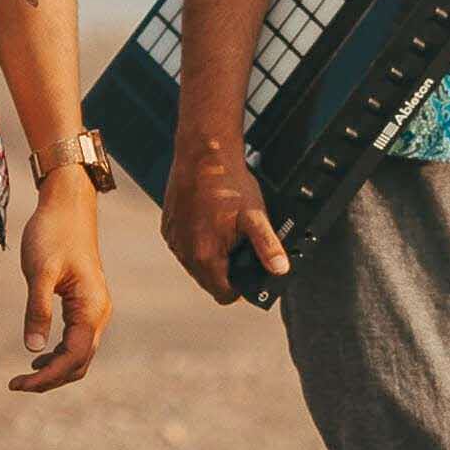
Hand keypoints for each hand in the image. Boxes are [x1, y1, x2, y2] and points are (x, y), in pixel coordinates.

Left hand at [12, 164, 107, 389]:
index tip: (17, 384)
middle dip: (50, 380)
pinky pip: (77, 340)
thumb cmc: (53, 233)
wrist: (68, 206)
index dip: (46, 377)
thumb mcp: (40, 271)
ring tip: (24, 377)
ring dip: (55, 370)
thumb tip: (33, 348)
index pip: (73, 357)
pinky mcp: (86, 303)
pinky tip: (39, 355)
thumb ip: (38, 309)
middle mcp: (99, 313)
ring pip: (80, 354)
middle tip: (16, 385)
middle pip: (79, 363)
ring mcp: (94, 309)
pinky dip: (59, 354)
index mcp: (91, 308)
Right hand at [161, 125, 286, 303]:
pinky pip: (184, 246)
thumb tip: (281, 270)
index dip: (241, 286)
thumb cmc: (229, 184)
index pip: (224, 294)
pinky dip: (197, 241)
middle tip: (241, 245)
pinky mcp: (168, 227)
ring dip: (211, 256)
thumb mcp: (256, 217)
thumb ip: (268, 247)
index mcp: (205, 257)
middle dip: (227, 269)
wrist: (204, 154)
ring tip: (226, 231)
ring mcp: (173, 240)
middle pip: (209, 280)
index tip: (250, 268)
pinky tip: (210, 222)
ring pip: (195, 264)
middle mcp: (184, 253)